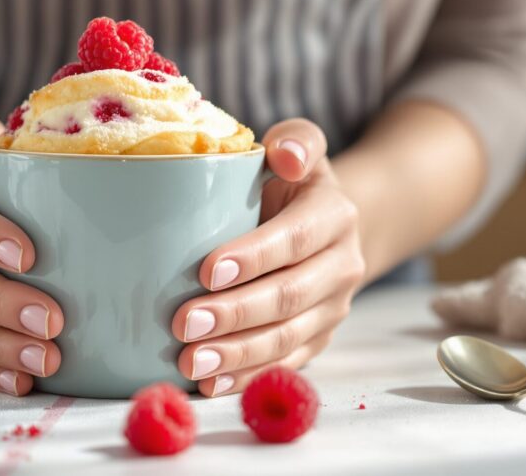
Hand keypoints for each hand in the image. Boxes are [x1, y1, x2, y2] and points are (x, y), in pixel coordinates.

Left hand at [171, 119, 364, 395]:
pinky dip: (246, 379)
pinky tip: (210, 386)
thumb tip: (283, 152)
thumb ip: (296, 140)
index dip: (253, 258)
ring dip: (237, 355)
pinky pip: (284, 365)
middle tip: (183, 323)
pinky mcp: (317, 340)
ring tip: (190, 363)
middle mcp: (341, 266)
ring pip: (286, 339)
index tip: (205, 270)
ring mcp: (332, 309)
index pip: (293, 240)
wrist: (328, 224)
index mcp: (334, 215)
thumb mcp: (300, 148)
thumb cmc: (292, 182)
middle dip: (234, 315)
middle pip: (289, 297)